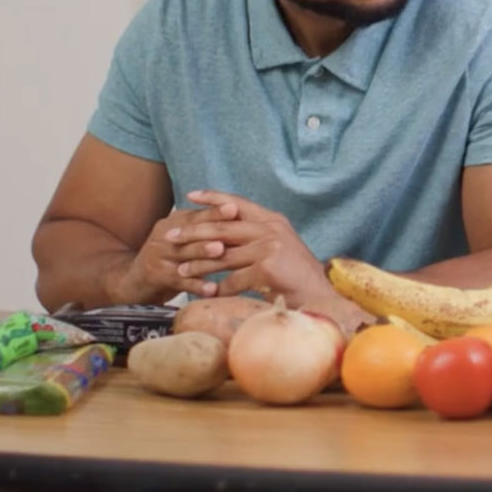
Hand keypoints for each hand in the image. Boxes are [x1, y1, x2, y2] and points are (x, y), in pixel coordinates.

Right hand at [110, 201, 240, 303]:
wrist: (133, 281)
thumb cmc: (169, 258)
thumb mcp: (182, 238)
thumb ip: (203, 227)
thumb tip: (240, 214)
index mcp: (174, 223)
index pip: (197, 215)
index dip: (215, 212)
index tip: (235, 208)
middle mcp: (165, 236)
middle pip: (192, 232)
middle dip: (212, 229)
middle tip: (231, 228)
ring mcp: (160, 257)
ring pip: (186, 254)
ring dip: (204, 253)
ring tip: (221, 251)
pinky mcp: (158, 278)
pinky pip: (181, 281)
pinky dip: (197, 285)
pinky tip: (212, 289)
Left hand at [166, 190, 331, 306]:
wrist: (321, 296)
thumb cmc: (297, 275)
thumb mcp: (279, 246)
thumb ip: (256, 235)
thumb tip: (224, 233)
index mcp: (273, 220)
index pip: (238, 204)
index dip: (213, 198)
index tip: (190, 195)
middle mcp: (271, 229)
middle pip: (222, 227)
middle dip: (192, 232)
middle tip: (170, 236)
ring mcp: (269, 247)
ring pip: (222, 255)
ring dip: (198, 264)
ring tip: (180, 269)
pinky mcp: (266, 268)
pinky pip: (232, 280)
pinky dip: (219, 289)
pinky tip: (207, 293)